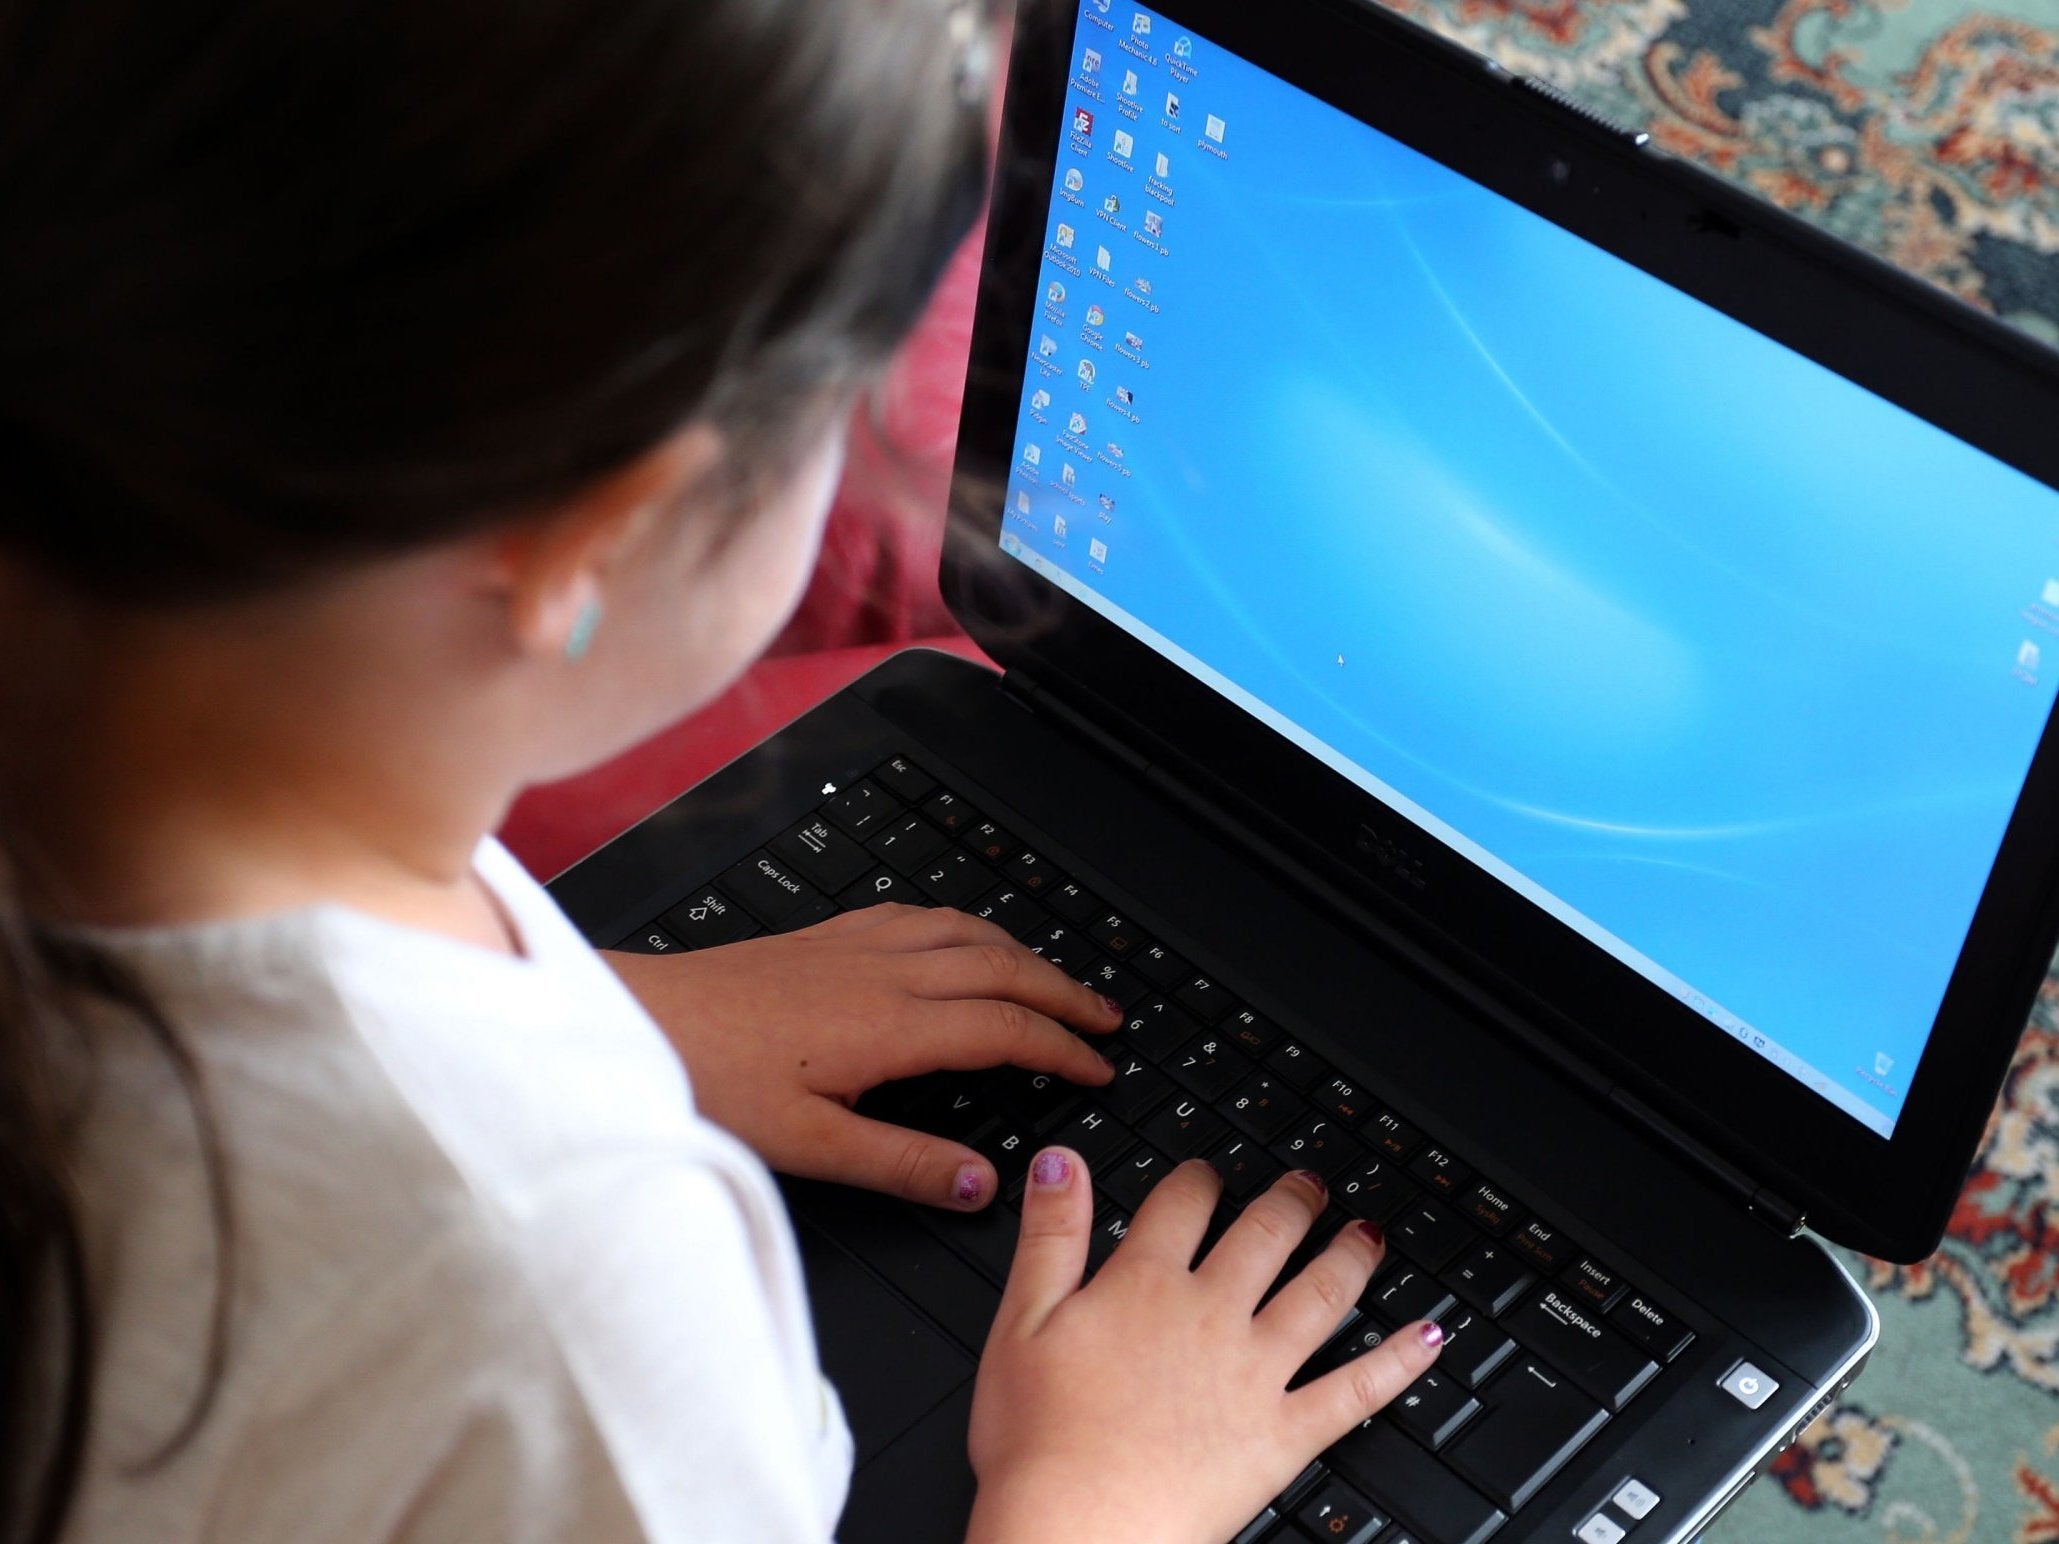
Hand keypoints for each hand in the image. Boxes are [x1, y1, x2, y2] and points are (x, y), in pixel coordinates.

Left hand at [605, 904, 1120, 1208]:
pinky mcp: (826, 935)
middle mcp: (883, 972)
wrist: (638, 1019)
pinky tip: (962, 937)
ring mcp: (855, 945)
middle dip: (1065, 991)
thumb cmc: (709, 1080)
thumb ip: (902, 1164)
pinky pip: (920, 914)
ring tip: (1055, 978)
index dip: (1062, 1048)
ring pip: (967, 932)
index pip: (1006, 1028)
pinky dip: (966, 925)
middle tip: (1107, 1017)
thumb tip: (981, 1184)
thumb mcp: (808, 1145)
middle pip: (1004, 967)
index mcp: (889, 1025)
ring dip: (1023, 952)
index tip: (1098, 1067)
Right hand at [966, 1153, 1443, 1543]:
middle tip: (1311, 1185)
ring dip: (1351, 1256)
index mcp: (1145, 1285)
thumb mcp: (1020, 1322)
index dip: (1199, 1178)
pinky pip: (1356, 1390)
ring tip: (1369, 1233)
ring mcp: (1255, 1373)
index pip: (1183, 1204)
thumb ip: (1050, 1236)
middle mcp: (1211, 1316)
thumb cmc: (1040, 1441)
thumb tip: (1062, 1162)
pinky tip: (1427, 1336)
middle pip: (1265, 1235)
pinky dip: (1398, 1361)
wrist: (1079, 1530)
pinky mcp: (1284, 1435)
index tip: (1209, 1173)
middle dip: (1292, 1201)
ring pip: (1320, 1295)